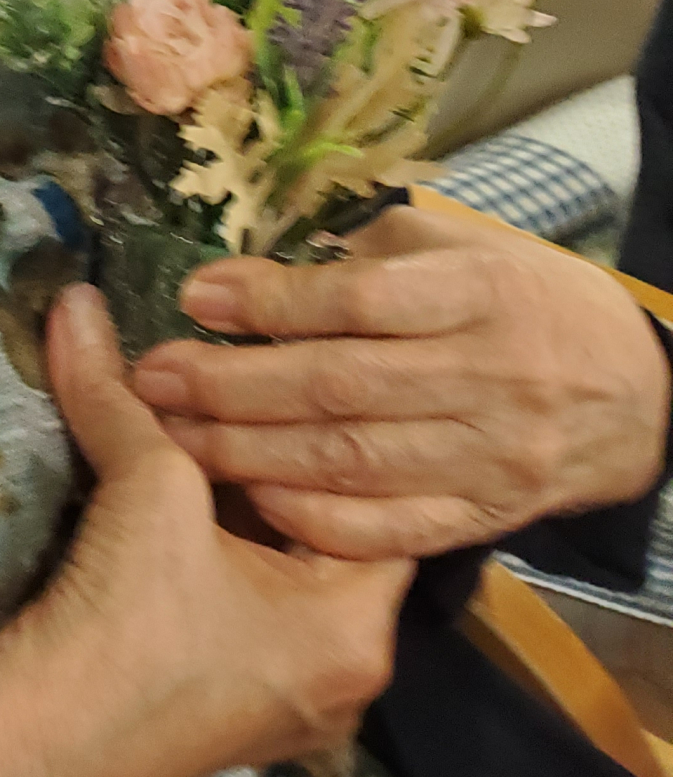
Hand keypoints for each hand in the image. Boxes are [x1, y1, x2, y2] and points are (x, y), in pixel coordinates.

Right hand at [0, 286, 410, 776]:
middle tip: (246, 394)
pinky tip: (179, 509)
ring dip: (244, 515)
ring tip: (207, 439)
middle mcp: (344, 675)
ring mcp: (287, 704)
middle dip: (280, 466)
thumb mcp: (146, 485)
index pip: (380, 504)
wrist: (46, 740)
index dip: (337, 430)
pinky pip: (251, 616)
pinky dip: (223, 559)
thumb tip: (78, 302)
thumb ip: (120, 392)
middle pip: (329, 540)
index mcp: (358, 625)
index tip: (298, 375)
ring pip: (285, 579)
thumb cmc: (136, 619)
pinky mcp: (229, 714)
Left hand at [131, 204, 672, 558]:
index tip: (195, 296)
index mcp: (479, 293)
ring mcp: (490, 457)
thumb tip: (263, 270)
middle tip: (153, 380)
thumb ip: (370, 255)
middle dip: (234, 385)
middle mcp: (487, 377)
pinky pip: (391, 529)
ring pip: (354, 462)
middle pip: (341, 387)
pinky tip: (253, 501)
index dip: (271, 300)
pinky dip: (317, 520)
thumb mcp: (464, 246)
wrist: (638, 393)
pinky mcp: (487, 518)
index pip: (360, 301)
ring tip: (173, 440)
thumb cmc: (526, 298)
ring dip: (252, 454)